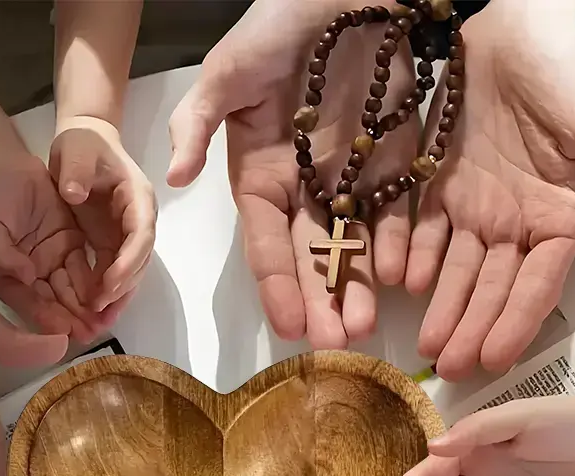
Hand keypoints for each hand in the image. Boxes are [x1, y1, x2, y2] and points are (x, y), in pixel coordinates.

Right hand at [0, 148, 108, 343]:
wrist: (4, 166)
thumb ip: (3, 255)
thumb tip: (25, 277)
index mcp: (9, 276)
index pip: (30, 302)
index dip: (47, 317)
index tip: (65, 331)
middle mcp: (33, 276)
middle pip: (55, 302)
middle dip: (73, 320)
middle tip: (93, 334)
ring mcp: (53, 261)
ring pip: (73, 290)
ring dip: (88, 308)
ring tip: (105, 322)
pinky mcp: (71, 245)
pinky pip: (86, 268)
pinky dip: (97, 283)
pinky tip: (111, 296)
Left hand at [50, 115, 156, 320]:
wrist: (83, 143)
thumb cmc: (82, 144)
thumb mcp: (77, 149)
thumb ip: (76, 170)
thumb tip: (73, 194)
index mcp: (138, 198)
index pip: (141, 236)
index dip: (128, 263)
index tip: (109, 285)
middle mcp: (139, 220)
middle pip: (139, 261)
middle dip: (122, 289)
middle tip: (100, 313)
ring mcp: (127, 235)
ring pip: (128, 272)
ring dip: (115, 298)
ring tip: (96, 323)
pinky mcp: (112, 243)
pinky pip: (111, 272)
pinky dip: (103, 292)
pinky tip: (88, 312)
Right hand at [167, 1, 419, 348]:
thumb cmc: (280, 21)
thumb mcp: (228, 68)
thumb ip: (198, 121)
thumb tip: (172, 178)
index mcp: (260, 175)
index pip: (266, 241)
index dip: (276, 284)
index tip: (289, 326)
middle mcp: (303, 188)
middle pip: (310, 256)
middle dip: (319, 301)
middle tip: (333, 344)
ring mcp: (351, 180)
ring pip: (353, 245)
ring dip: (357, 287)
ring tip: (365, 328)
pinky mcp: (395, 164)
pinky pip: (397, 212)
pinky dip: (399, 245)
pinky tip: (403, 277)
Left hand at [407, 1, 574, 379]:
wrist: (517, 30)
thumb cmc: (567, 73)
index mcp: (558, 220)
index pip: (537, 285)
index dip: (515, 323)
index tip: (493, 360)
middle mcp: (514, 225)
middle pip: (490, 289)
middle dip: (470, 329)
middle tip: (447, 368)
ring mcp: (474, 210)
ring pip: (454, 270)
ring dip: (439, 306)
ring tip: (423, 342)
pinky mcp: (438, 190)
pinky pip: (422, 231)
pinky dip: (411, 256)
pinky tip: (400, 281)